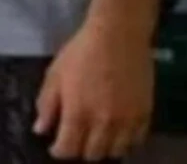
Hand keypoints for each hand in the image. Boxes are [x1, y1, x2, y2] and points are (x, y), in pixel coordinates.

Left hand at [34, 20, 154, 159]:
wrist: (119, 35)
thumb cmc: (82, 52)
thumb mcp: (55, 75)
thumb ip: (47, 105)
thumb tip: (40, 129)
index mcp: (78, 113)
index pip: (68, 149)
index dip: (59, 151)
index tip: (56, 146)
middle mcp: (104, 122)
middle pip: (92, 154)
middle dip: (80, 150)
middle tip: (76, 139)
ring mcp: (128, 120)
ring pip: (116, 151)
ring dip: (103, 148)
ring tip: (96, 136)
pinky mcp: (145, 113)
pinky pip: (137, 140)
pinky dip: (125, 141)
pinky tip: (117, 131)